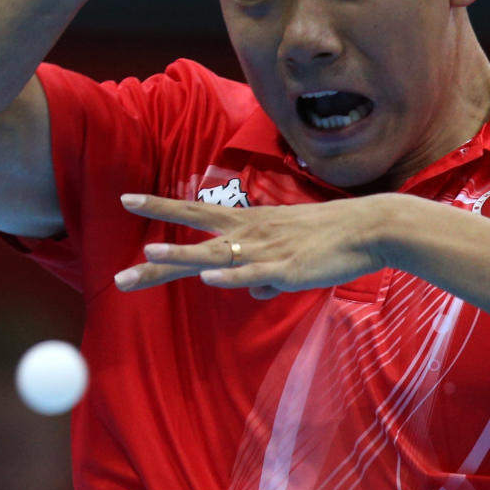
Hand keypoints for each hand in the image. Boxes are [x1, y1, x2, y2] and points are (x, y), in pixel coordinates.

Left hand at [114, 193, 394, 299]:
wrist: (369, 229)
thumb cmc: (330, 241)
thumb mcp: (290, 255)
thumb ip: (266, 273)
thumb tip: (253, 290)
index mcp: (249, 223)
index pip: (196, 211)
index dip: (161, 207)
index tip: (127, 199)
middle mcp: (250, 232)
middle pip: (194, 233)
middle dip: (156, 239)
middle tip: (120, 255)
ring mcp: (266, 250)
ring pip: (215, 253)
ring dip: (182, 256)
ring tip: (149, 256)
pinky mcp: (285, 268)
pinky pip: (252, 274)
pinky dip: (231, 276)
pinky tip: (210, 280)